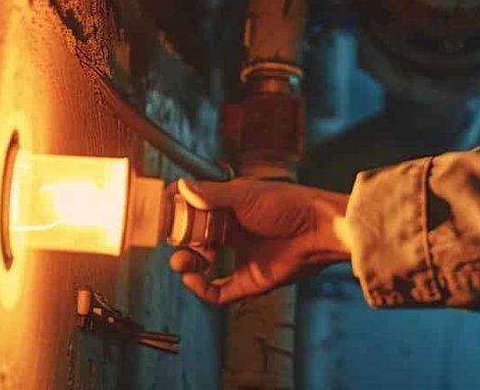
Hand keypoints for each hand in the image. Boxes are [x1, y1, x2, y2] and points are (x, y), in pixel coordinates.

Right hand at [167, 177, 351, 305]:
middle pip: (194, 240)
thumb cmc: (288, 205)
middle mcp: (234, 232)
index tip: (161, 214)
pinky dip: (202, 289)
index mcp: (231, 208)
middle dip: (178, 241)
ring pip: (202, 266)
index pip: (195, 211)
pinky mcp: (249, 280)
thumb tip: (180, 188)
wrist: (319, 230)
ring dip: (186, 265)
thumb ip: (211, 194)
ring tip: (183, 261)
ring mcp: (241, 257)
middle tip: (170, 240)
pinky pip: (219, 291)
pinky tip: (195, 279)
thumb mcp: (245, 195)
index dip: (177, 214)